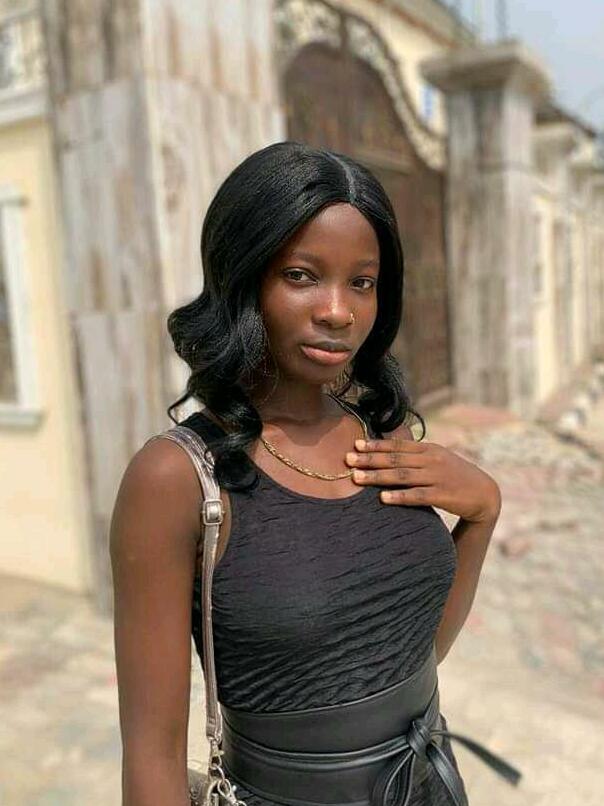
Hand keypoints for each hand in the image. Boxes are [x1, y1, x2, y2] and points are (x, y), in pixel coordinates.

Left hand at [345, 437, 500, 523]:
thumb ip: (415, 454)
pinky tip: (383, 498)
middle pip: (395, 459)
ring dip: (377, 476)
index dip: (376, 444)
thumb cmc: (454, 476)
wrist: (485, 493)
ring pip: (402, 476)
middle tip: (348, 459)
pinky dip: (399, 496)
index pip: (397, 445)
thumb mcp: (437, 459)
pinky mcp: (443, 495)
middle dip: (369, 459)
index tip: (356, 444)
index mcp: (428, 449)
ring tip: (357, 478)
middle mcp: (431, 460)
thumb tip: (388, 449)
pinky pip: (417, 495)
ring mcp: (437, 476)